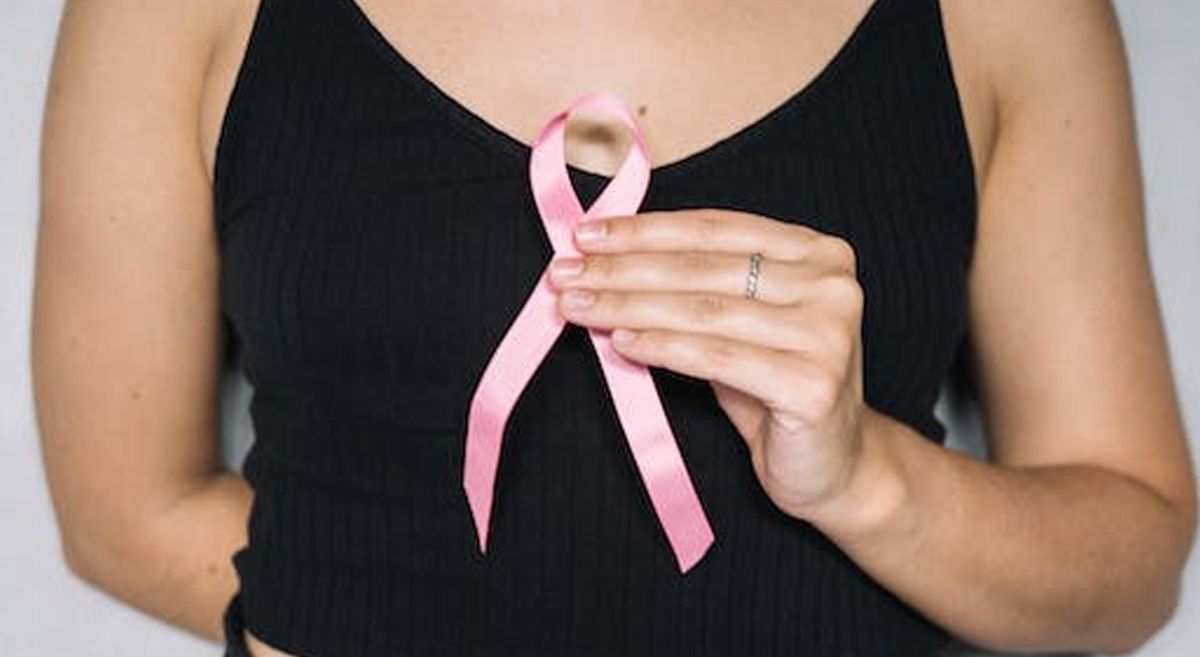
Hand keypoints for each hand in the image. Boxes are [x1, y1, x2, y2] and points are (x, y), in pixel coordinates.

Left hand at [546, 208, 871, 521]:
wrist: (835, 466)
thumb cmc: (777, 387)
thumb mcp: (741, 324)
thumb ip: (694, 286)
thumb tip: (603, 259)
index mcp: (818, 252)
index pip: (715, 228)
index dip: (645, 230)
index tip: (585, 234)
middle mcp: (832, 285)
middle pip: (704, 268)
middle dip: (624, 268)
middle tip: (565, 272)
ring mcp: (828, 335)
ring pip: (704, 311)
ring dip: (629, 305)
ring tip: (576, 305)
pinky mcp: (812, 386)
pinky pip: (716, 358)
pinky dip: (662, 347)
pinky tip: (620, 341)